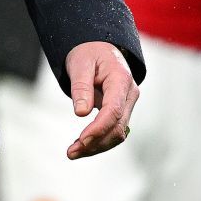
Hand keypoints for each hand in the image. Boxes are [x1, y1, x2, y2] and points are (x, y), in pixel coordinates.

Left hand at [63, 41, 138, 159]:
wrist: (99, 47)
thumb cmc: (88, 52)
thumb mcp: (80, 63)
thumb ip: (81, 87)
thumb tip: (81, 113)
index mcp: (121, 79)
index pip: (114, 110)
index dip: (99, 128)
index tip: (82, 140)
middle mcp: (129, 94)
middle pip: (117, 126)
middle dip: (95, 142)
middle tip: (71, 152)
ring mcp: (127, 104)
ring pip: (117, 133)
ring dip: (96, 146)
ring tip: (72, 153)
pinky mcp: (120, 111)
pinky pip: (113, 130)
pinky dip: (98, 141)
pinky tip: (81, 147)